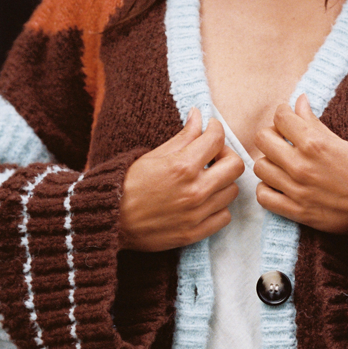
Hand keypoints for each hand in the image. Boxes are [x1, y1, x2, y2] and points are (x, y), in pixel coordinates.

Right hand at [119, 108, 244, 250]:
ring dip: (223, 182)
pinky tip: (205, 201)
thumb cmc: (129, 185)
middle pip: (236, 166)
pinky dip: (219, 207)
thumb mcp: (153, 155)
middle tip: (213, 156)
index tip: (211, 130)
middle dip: (226, 155)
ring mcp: (196, 214)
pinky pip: (225, 216)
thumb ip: (183, 137)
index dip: (215, 129)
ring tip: (207, 180)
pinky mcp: (195, 233)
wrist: (112, 220)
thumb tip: (199, 115)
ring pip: (232, 191)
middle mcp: (194, 190)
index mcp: (182, 166)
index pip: (217, 139)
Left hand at [253, 94, 347, 233]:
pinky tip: (278, 185)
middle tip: (281, 141)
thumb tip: (299, 100)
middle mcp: (301, 165)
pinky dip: (267, 190)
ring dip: (269, 163)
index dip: (283, 114)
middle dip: (271, 136)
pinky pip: (263, 197)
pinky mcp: (295, 211)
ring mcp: (296, 189)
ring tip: (281, 165)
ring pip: (260, 167)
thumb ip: (313, 122)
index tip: (287, 118)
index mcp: (314, 143)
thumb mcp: (340, 142)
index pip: (280, 117)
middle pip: (262, 139)